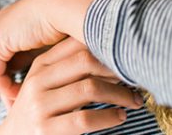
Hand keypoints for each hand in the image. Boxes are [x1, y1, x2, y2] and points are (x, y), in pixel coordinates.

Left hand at [0, 0, 110, 101]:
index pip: (8, 54)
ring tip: (21, 105)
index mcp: (15, 20)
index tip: (30, 94)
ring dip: (5, 89)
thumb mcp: (60, 39)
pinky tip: (19, 97)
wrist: (66, 3)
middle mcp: (2, 24)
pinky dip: (4, 87)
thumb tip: (64, 73)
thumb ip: (54, 54)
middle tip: (19, 106)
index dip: (17, 74)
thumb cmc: (72, 18)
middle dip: (7, 85)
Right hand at [0, 38, 141, 134]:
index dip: (105, 47)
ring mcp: (40, 106)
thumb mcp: (46, 83)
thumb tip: (111, 51)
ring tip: (133, 100)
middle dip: (115, 69)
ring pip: (89, 89)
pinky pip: (86, 119)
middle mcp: (38, 81)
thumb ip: (68, 66)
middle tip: (134, 77)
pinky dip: (109, 117)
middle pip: (85, 62)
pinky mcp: (45, 130)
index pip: (77, 45)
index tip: (126, 55)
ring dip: (119, 95)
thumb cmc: (38, 109)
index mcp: (41, 65)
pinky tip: (120, 117)